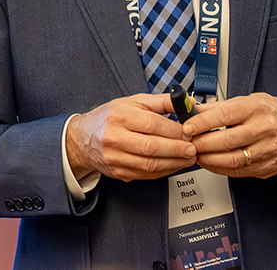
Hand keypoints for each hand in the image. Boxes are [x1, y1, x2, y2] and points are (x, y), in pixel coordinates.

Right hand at [66, 93, 196, 181]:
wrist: (83, 138)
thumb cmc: (110, 117)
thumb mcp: (134, 102)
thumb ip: (162, 102)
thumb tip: (188, 103)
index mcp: (120, 116)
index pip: (152, 125)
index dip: (174, 131)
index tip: (189, 132)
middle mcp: (115, 137)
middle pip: (151, 147)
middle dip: (177, 149)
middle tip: (192, 148)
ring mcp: (115, 157)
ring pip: (149, 164)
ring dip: (173, 163)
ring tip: (187, 158)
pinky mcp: (118, 172)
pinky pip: (145, 174)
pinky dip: (163, 171)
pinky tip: (173, 165)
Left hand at [182, 93, 276, 178]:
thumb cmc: (271, 112)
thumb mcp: (247, 101)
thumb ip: (219, 107)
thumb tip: (193, 110)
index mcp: (256, 108)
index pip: (224, 116)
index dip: (202, 123)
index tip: (187, 127)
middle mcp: (263, 129)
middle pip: (226, 141)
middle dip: (202, 144)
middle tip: (188, 144)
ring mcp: (267, 150)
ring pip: (232, 160)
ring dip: (209, 159)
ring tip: (196, 155)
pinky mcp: (267, 167)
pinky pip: (239, 172)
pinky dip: (220, 169)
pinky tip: (210, 163)